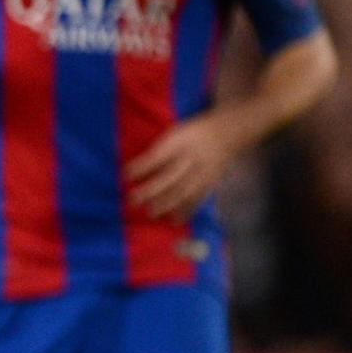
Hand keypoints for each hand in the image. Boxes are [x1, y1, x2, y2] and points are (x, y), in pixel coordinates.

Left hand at [126, 112, 241, 220]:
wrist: (226, 133)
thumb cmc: (190, 135)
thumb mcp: (173, 133)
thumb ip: (157, 149)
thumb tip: (132, 170)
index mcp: (180, 140)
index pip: (159, 155)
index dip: (142, 166)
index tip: (125, 175)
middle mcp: (193, 156)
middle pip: (171, 175)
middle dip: (151, 190)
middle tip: (132, 200)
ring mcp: (204, 170)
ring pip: (185, 189)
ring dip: (166, 203)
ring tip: (150, 213)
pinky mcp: (212, 181)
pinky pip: (199, 197)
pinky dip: (186, 210)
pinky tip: (174, 220)